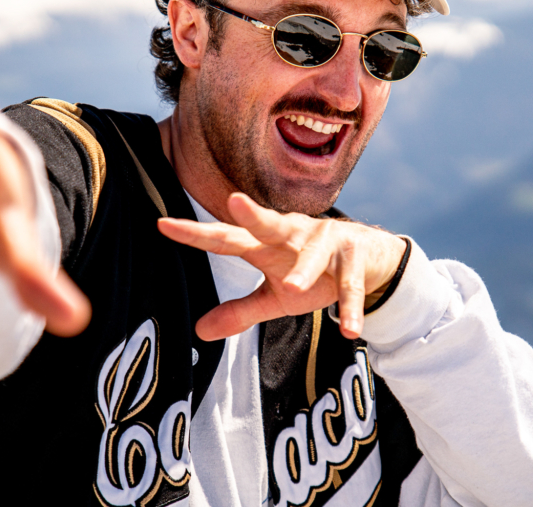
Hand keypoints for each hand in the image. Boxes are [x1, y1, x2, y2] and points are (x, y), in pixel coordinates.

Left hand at [157, 193, 405, 340]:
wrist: (369, 258)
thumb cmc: (313, 274)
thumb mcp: (274, 297)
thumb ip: (240, 311)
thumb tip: (199, 332)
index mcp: (266, 244)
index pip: (225, 238)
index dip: (195, 233)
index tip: (163, 224)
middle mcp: (292, 234)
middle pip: (269, 223)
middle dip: (253, 214)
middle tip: (234, 201)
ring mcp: (326, 242)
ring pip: (313, 254)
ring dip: (304, 269)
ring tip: (292, 286)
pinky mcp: (355, 255)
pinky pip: (350, 284)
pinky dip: (349, 306)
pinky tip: (348, 329)